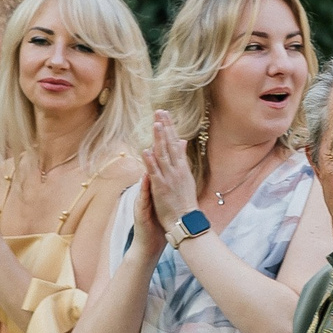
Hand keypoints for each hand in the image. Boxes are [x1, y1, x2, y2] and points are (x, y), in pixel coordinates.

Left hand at [143, 111, 197, 242]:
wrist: (186, 220)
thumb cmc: (184, 201)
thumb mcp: (186, 176)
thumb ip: (182, 158)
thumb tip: (182, 142)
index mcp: (182, 167)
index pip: (175, 142)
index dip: (170, 128)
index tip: (165, 114)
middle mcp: (177, 169)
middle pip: (170, 144)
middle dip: (165, 127)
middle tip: (160, 112)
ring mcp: (169, 177)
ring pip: (163, 155)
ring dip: (159, 139)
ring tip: (156, 124)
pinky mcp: (161, 187)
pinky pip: (155, 172)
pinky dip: (150, 161)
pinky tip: (146, 150)